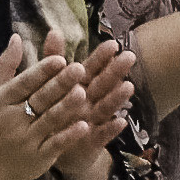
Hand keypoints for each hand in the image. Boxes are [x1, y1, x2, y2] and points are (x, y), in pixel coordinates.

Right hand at [0, 36, 92, 179]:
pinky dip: (68, 135)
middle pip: (40, 99)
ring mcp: (26, 140)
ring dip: (66, 107)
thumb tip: (17, 37)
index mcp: (2, 101)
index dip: (42, 71)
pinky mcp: (38, 158)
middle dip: (59, 84)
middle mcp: (13, 119)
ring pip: (49, 120)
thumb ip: (5, 66)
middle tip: (80, 69)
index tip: (59, 59)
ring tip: (84, 92)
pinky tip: (84, 126)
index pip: (24, 83)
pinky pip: (55, 145)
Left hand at [55, 35, 138, 179]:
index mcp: (79, 86)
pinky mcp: (92, 141)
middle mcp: (89, 101)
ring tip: (128, 87)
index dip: (102, 57)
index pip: (92, 68)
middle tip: (129, 57)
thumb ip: (53, 58)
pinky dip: (111, 129)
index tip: (112, 44)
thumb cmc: (55, 111)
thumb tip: (54, 30)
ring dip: (117, 98)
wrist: (52, 149)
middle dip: (116, 71)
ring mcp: (93, 121)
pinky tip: (121, 122)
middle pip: (103, 84)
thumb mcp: (51, 83)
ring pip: (106, 107)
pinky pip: (102, 134)